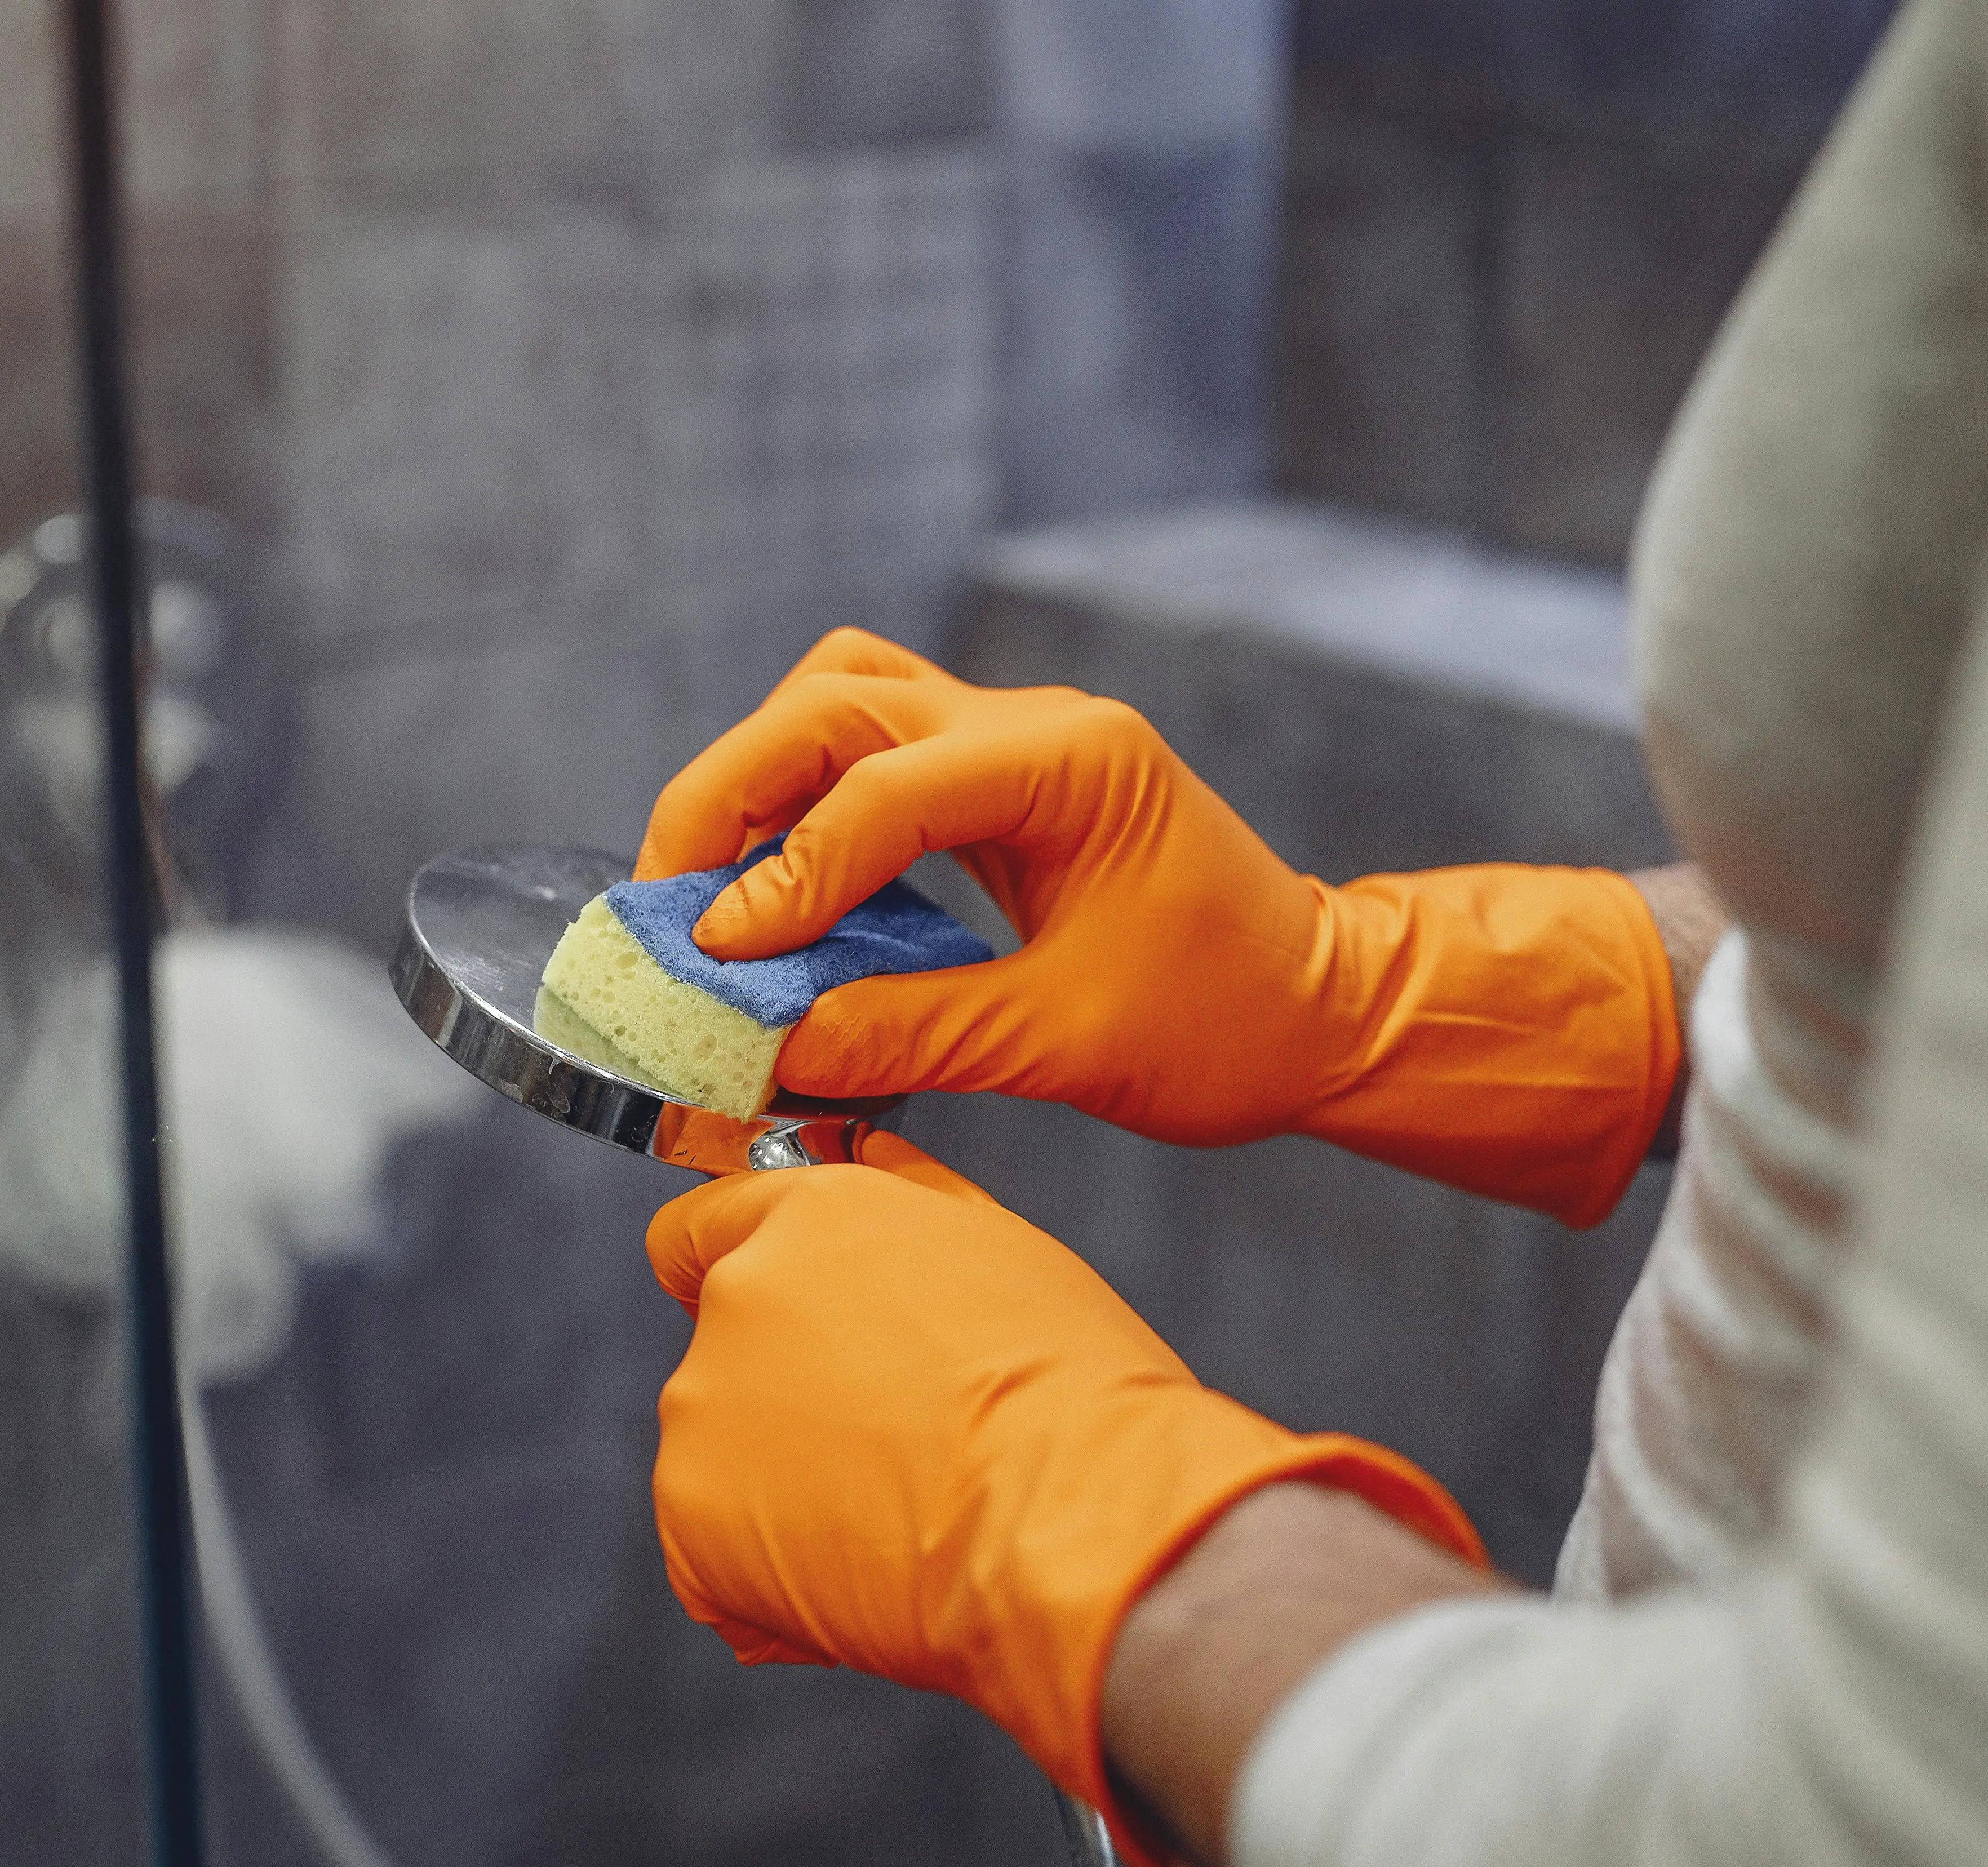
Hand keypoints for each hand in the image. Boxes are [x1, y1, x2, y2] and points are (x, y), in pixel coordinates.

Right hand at [638, 629, 1680, 1225]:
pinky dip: (804, 806)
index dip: (787, 872)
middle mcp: (1038, 728)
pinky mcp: (999, 783)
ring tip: (704, 882)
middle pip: (837, 702)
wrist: (1320, 1010)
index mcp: (1076, 765)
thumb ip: (913, 1032)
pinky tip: (773, 889)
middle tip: (667, 898)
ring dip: (759, 779)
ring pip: (845, 700)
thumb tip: (772, 1045)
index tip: (715, 951)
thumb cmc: (1228, 1024)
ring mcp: (1017, 743)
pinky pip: (873, 755)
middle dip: (733, 792)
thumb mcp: (1065, 1045)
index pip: (886, 789)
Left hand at [644, 1134, 1480, 1845]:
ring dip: (794, 1469)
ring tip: (915, 1506)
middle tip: (904, 1427)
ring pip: (733, 1441)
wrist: (1109, 1531)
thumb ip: (899, 1211)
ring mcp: (710, 1421)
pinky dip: (777, 1559)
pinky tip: (880, 1566)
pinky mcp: (708, 1530)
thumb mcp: (993, 1252)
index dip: (749, 1246)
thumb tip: (852, 1170)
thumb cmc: (1091, 1388)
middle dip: (793, 1371)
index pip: (706, 1205)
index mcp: (807, 1216)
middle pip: (725, 1330)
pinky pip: (727, 1543)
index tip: (778, 1287)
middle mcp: (734, 1305)